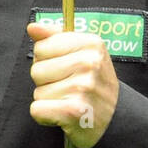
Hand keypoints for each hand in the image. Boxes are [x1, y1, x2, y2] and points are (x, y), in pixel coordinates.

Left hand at [27, 21, 118, 147]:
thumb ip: (55, 38)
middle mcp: (90, 63)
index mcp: (91, 44)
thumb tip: (32, 26)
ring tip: (69, 102)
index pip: (41, 48)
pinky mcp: (74, 111)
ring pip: (38, 92)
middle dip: (47, 82)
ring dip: (49, 101)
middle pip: (37, 70)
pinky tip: (63, 116)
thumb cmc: (93, 85)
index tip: (66, 70)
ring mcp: (83, 87)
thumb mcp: (82, 54)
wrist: (115, 120)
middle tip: (68, 89)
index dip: (48, 61)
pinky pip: (37, 110)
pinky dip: (45, 117)